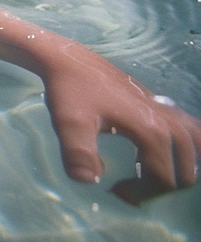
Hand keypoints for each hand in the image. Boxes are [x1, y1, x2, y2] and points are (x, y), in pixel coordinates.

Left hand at [41, 47, 200, 203]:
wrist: (69, 61)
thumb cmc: (69, 91)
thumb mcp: (68, 124)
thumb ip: (78, 155)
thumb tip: (91, 181)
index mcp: (150, 129)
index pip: (164, 179)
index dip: (141, 193)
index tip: (114, 189)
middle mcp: (168, 120)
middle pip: (186, 171)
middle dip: (160, 188)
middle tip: (129, 187)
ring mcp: (169, 110)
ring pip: (197, 151)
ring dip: (179, 170)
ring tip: (148, 173)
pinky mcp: (164, 104)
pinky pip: (194, 132)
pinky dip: (190, 149)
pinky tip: (165, 153)